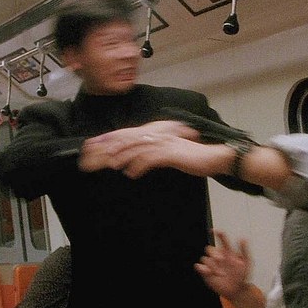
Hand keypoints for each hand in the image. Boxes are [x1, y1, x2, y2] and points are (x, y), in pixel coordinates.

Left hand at [80, 127, 229, 178]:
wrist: (212, 157)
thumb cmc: (191, 157)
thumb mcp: (169, 154)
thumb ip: (152, 155)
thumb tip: (135, 163)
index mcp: (157, 134)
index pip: (129, 135)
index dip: (111, 140)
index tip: (95, 147)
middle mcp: (159, 135)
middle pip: (129, 140)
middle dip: (111, 148)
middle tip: (98, 157)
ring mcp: (165, 143)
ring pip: (138, 148)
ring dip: (123, 156)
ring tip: (110, 165)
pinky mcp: (171, 153)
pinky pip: (151, 159)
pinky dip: (139, 166)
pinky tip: (131, 173)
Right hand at [194, 230, 251, 299]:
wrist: (238, 290)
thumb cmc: (242, 276)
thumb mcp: (247, 263)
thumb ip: (245, 250)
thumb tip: (243, 238)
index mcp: (228, 252)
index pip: (222, 240)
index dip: (218, 234)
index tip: (214, 230)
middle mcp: (218, 257)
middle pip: (210, 249)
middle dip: (214, 253)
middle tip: (222, 260)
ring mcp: (212, 265)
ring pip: (205, 258)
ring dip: (212, 265)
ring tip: (220, 274)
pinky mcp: (207, 273)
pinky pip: (199, 267)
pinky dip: (201, 268)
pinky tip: (208, 271)